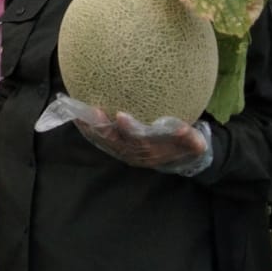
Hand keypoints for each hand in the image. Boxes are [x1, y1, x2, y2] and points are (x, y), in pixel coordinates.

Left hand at [73, 108, 212, 175]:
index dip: (129, 129)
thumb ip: (191, 138)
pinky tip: (77, 113)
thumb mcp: (194, 143)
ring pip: (103, 142)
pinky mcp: (116, 147)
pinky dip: (88, 127)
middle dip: (102, 128)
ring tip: (77, 112)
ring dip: (90, 128)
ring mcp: (123, 151)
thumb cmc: (185, 146)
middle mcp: (133, 153)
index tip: (121, 115)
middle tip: (93, 111)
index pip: (138, 141)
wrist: (179, 159)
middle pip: (114, 142)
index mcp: (150, 151)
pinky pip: (99, 138)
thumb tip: (188, 131)